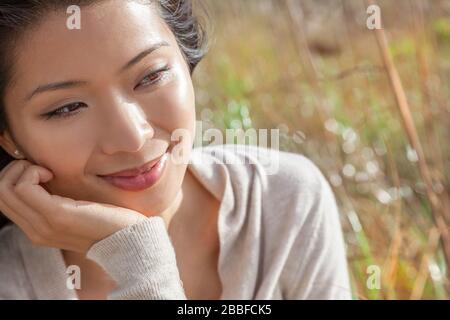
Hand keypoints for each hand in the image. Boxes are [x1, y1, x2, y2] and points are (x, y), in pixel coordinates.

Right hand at [0, 160, 147, 253]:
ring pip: (5, 189)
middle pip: (0, 193)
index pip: (4, 200)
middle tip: (42, 168)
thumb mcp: (78, 210)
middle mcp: (35, 230)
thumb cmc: (110, 220)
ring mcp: (43, 225)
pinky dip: (34, 172)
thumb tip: (45, 175)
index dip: (16, 178)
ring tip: (47, 171)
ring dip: (23, 170)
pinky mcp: (56, 215)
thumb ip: (58, 200)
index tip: (43, 172)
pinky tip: (52, 174)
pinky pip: (24, 187)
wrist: (129, 239)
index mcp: (38, 229)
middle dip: (15, 170)